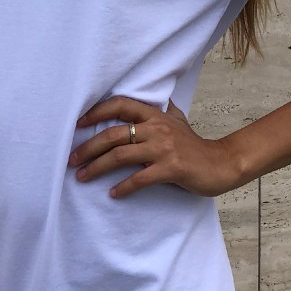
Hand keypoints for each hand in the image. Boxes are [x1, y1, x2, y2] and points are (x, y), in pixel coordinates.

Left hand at [69, 96, 240, 199]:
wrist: (220, 164)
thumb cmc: (194, 145)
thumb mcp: (178, 120)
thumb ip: (162, 109)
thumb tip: (155, 96)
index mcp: (155, 115)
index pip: (120, 105)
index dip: (96, 112)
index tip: (77, 124)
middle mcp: (157, 128)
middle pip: (113, 134)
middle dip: (88, 147)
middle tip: (71, 159)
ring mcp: (164, 148)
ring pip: (121, 156)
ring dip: (96, 168)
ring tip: (81, 177)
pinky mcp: (171, 168)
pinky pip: (140, 178)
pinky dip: (124, 187)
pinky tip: (113, 194)